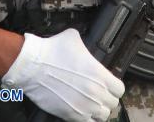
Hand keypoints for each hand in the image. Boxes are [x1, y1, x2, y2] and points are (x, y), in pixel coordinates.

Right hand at [3, 29, 123, 120]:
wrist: (33, 65)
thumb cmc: (53, 50)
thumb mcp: (74, 39)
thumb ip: (86, 47)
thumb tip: (85, 50)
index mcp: (100, 75)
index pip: (119, 89)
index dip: (114, 86)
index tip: (109, 84)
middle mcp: (95, 93)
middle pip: (112, 104)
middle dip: (107, 98)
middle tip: (99, 93)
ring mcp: (84, 106)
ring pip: (102, 116)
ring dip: (98, 110)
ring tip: (91, 103)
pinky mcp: (71, 115)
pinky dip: (87, 118)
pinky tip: (82, 109)